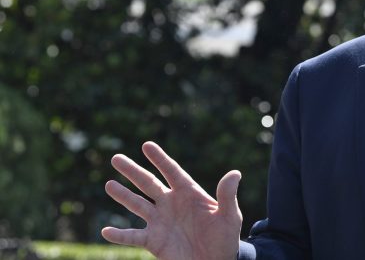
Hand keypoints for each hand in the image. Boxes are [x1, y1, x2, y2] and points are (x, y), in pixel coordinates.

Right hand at [101, 142, 242, 259]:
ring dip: (123, 196)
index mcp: (189, 194)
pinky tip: (106, 231)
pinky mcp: (154, 241)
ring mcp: (160, 222)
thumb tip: (235, 173)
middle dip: (132, 171)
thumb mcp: (229, 216)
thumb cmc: (225, 238)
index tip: (147, 145)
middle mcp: (171, 204)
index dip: (160, 158)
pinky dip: (119, 235)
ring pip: (137, 205)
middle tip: (116, 158)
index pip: (172, 172)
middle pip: (148, 183)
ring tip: (108, 184)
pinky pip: (133, 237)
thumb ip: (227, 196)